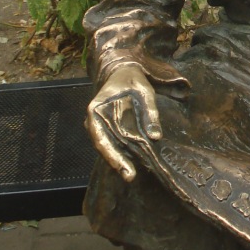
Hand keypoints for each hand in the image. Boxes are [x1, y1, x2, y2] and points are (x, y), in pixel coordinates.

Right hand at [85, 63, 161, 180]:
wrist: (124, 73)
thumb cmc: (133, 81)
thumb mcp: (145, 91)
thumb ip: (150, 112)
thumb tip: (156, 137)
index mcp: (96, 110)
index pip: (100, 137)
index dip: (110, 154)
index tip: (122, 167)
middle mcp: (93, 121)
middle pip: (102, 146)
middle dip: (116, 163)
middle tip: (130, 176)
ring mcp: (98, 127)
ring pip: (106, 148)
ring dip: (118, 161)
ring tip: (131, 174)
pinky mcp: (107, 130)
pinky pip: (112, 144)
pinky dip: (120, 154)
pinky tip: (131, 164)